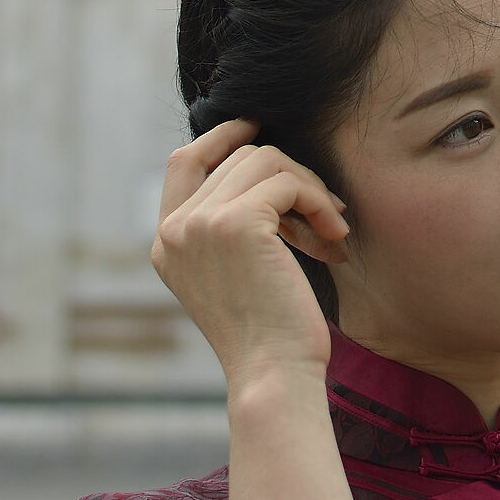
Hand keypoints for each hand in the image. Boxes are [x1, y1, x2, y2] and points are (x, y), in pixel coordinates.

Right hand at [151, 120, 348, 389]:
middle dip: (290, 175)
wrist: (274, 373)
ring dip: (309, 187)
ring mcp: (199, 223)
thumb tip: (264, 161)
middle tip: (323, 212)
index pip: (183, 160)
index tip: (260, 126)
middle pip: (239, 156)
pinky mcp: (235, 222)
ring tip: (331, 227)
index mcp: (166, 243)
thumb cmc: (269, 330)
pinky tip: (333, 236)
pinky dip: (318, 201)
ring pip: (266, 160)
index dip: (222, 134)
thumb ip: (229, 223)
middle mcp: (174, 230)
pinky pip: (287, 181)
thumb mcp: (233, 272)